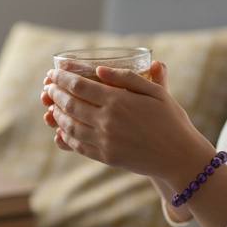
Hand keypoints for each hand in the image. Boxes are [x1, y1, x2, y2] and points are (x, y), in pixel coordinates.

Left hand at [42, 62, 212, 181]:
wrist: (178, 156)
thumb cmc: (170, 119)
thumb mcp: (155, 92)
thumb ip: (127, 78)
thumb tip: (100, 69)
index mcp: (119, 101)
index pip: (80, 86)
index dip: (63, 78)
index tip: (53, 73)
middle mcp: (107, 121)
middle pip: (70, 105)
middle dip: (55, 94)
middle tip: (47, 88)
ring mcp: (104, 141)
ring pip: (70, 126)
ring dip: (57, 115)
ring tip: (51, 107)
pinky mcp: (105, 157)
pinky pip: (78, 146)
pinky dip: (66, 136)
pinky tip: (61, 129)